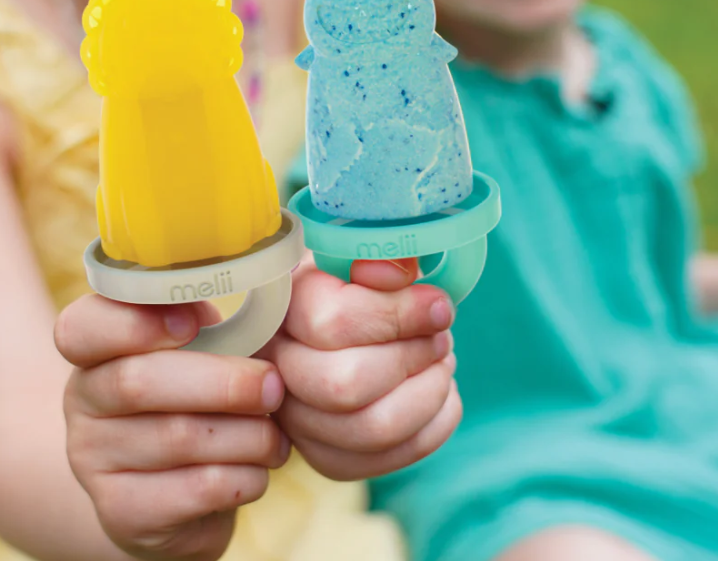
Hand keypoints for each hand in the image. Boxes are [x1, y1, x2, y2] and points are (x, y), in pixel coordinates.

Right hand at [55, 295, 289, 560]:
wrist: (173, 491)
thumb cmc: (198, 397)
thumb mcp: (199, 349)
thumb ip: (212, 318)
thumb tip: (263, 285)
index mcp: (95, 348)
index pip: (81, 328)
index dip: (134, 322)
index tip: (194, 319)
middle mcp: (83, 400)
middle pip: (138, 382)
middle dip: (222, 382)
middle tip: (273, 385)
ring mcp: (94, 460)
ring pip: (178, 439)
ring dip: (247, 434)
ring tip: (277, 434)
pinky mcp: (122, 512)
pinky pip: (195, 489)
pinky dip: (245, 476)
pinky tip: (261, 468)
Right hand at [266, 256, 459, 480]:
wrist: (333, 321)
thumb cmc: (352, 283)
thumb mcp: (360, 255)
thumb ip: (379, 258)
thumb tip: (398, 275)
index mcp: (283, 306)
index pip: (333, 322)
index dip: (399, 315)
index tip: (439, 306)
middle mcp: (274, 367)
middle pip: (346, 384)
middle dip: (413, 358)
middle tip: (442, 337)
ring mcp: (293, 420)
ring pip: (370, 430)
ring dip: (428, 395)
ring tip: (443, 362)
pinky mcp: (323, 455)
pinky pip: (384, 461)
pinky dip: (431, 428)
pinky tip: (441, 394)